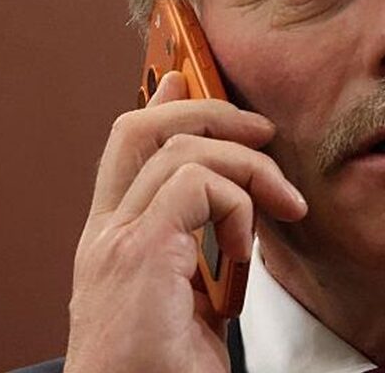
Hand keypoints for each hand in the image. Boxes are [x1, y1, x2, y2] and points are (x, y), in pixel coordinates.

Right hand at [64, 71, 306, 372]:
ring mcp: (115, 244)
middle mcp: (104, 237)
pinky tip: (245, 245)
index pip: (128, 149)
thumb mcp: (188, 308)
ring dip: (245, 165)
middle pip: (140, 128)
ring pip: (178, 149)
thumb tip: (232, 228)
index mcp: (113, 245)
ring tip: (280, 204)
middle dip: (209, 109)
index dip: (163, 104)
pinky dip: (236, 202)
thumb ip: (198, 260)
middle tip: (262, 132)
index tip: (191, 77)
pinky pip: (195, 185)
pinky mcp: (138, 258)